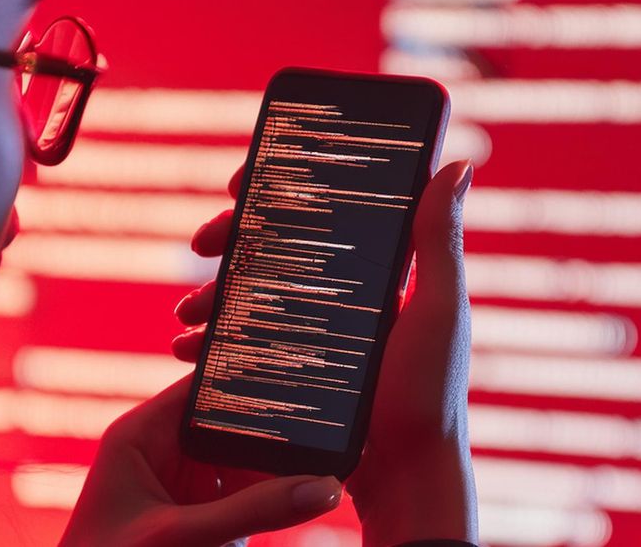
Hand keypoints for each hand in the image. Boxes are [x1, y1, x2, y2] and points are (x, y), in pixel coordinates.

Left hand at [60, 375, 343, 546]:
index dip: (253, 379)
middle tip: (334, 428)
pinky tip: (308, 496)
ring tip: (333, 460)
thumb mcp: (179, 537)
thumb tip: (323, 487)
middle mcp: (163, 450)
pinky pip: (244, 498)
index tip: (304, 374)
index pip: (206, 388)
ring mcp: (182, 485)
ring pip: (245, 463)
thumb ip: (251, 511)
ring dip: (279, 468)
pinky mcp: (197, 517)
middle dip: (277, 430)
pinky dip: (272, 501)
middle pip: (233, 426)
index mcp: (142, 433)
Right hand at [173, 161, 478, 546]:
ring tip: (186, 310)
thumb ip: (439, 240)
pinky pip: (242, 345)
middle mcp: (340, 294)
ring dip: (208, 294)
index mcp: (374, 269)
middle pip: (271, 248)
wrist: (404, 476)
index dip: (276, 189)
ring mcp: (312, 332)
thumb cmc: (431, 393)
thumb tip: (455, 164)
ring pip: (248, 296)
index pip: (319, 211)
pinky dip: (210, 342)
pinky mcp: (291, 370)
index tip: (240, 180)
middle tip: (202, 243)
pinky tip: (188, 348)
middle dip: (228, 239)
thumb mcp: (438, 309)